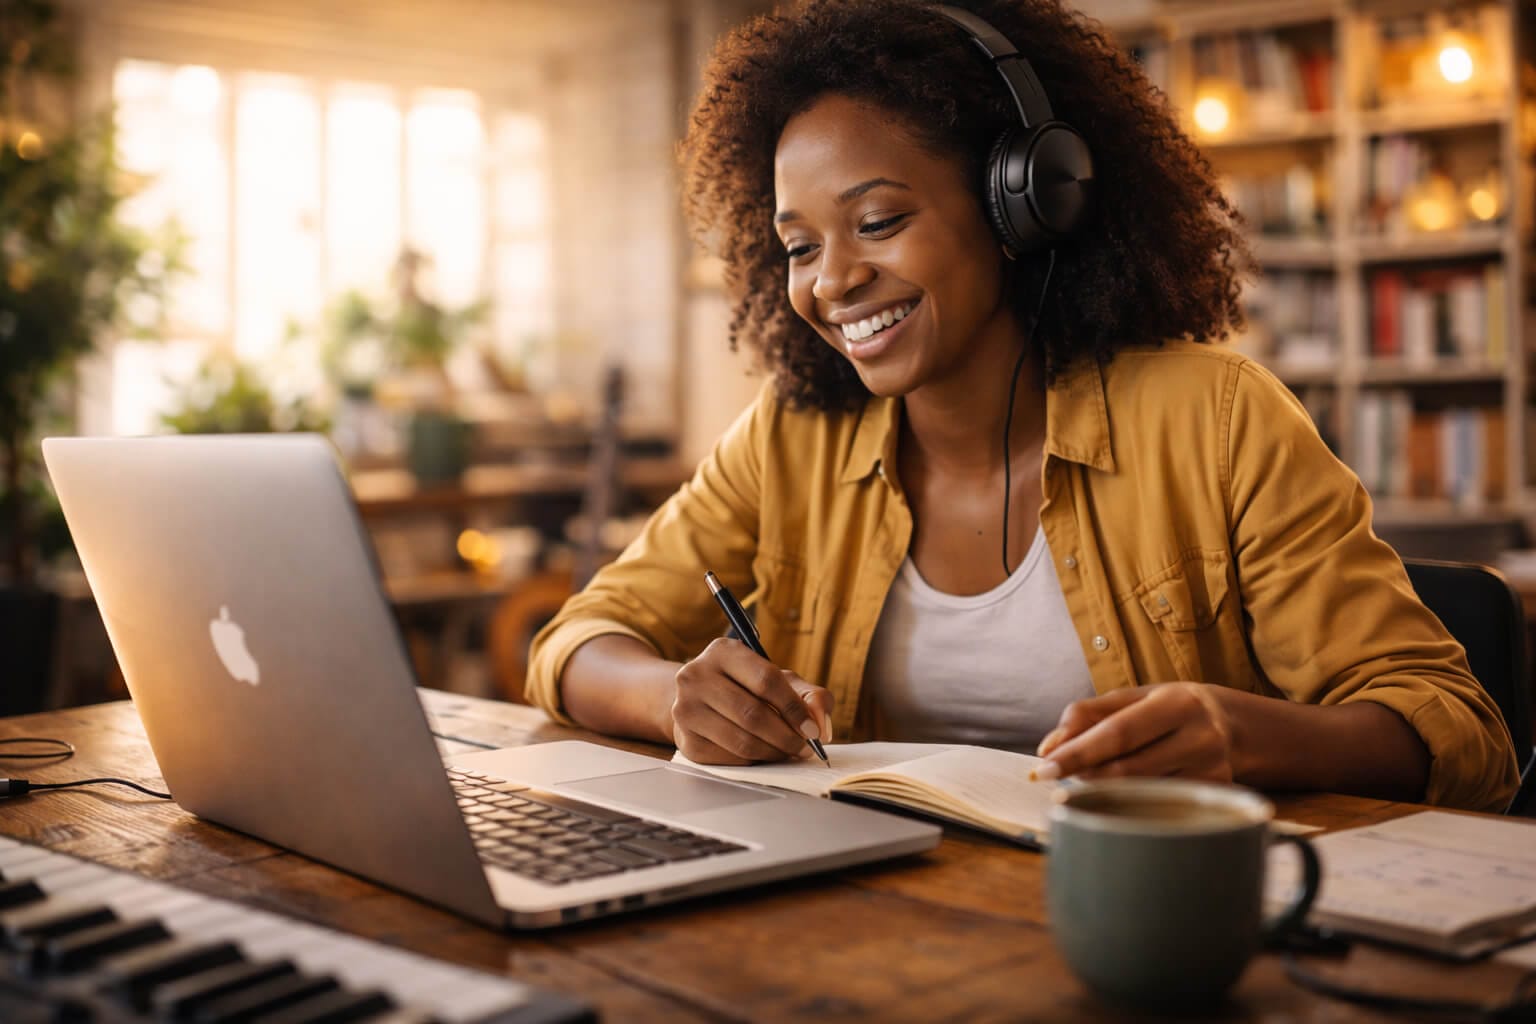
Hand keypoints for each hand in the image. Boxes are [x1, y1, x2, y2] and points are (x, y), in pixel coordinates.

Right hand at [670, 637, 832, 764]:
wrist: (700, 702)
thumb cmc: (747, 689)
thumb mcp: (780, 681)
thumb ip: (810, 696)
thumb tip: (821, 725)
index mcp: (723, 651)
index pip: (766, 681)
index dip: (795, 709)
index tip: (812, 730)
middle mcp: (696, 676)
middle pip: (752, 714)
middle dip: (786, 736)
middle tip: (804, 748)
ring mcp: (685, 709)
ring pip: (742, 741)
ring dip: (773, 752)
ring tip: (787, 752)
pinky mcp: (686, 741)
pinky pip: (730, 759)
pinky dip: (754, 761)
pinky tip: (762, 754)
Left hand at [1033, 683, 1236, 783]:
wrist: (1231, 726)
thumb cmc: (1167, 709)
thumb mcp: (1130, 699)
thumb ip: (1085, 715)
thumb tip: (1049, 747)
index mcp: (1177, 703)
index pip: (1118, 733)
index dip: (1078, 753)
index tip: (1043, 768)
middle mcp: (1201, 738)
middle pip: (1128, 769)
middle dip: (1084, 775)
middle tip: (1056, 777)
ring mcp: (1212, 772)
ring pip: (1141, 793)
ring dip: (1104, 791)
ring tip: (1086, 780)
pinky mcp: (1214, 797)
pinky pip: (1157, 806)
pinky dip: (1129, 801)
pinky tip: (1120, 794)